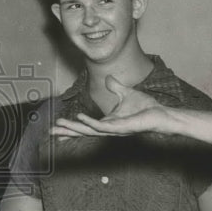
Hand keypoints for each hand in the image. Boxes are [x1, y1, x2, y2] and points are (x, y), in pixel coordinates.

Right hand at [51, 76, 168, 138]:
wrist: (160, 113)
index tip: (57, 127)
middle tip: (51, 131)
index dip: (72, 127)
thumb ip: (115, 87)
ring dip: (73, 127)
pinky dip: (90, 122)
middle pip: (83, 131)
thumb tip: (109, 78)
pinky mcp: (120, 128)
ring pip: (88, 130)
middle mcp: (108, 128)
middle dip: (67, 131)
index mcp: (107, 122)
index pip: (85, 126)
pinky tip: (79, 117)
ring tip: (59, 125)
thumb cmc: (145, 108)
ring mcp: (113, 129)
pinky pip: (102, 126)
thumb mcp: (126, 93)